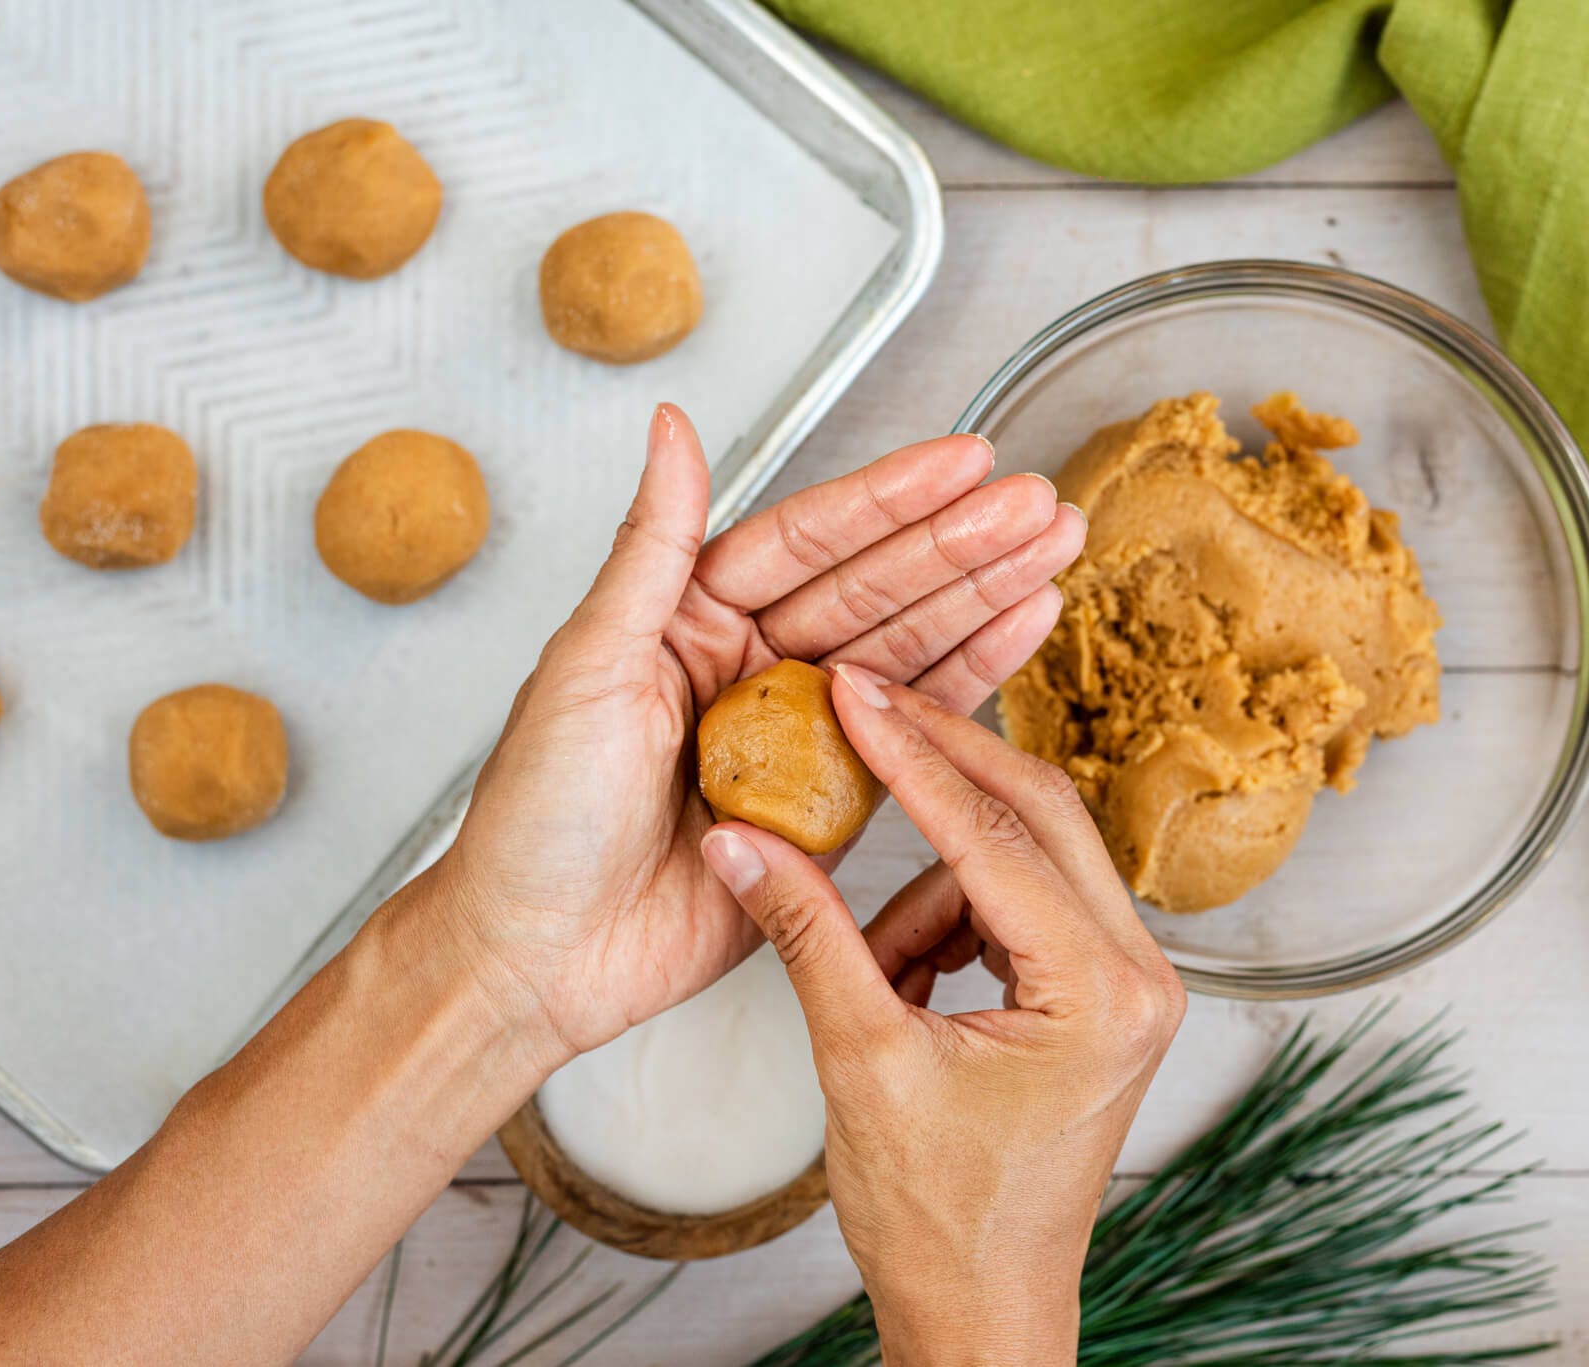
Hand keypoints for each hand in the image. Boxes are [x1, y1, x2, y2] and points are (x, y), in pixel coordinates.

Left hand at [439, 406, 1085, 1059]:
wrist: (539, 956)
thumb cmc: (534, 817)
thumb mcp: (586, 667)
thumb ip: (649, 549)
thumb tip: (672, 427)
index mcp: (691, 616)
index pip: (809, 540)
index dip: (891, 500)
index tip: (965, 460)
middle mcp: (753, 664)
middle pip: (876, 587)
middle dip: (960, 544)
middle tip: (1038, 504)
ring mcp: (799, 734)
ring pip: (908, 649)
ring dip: (983, 597)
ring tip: (1055, 547)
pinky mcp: (832, 805)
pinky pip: (913, 732)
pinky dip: (972, 682)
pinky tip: (1023, 627)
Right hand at [700, 663, 1185, 1366]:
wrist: (981, 1309)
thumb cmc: (938, 1219)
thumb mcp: (859, 1061)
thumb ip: (806, 934)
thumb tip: (742, 841)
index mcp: (1100, 992)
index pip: (995, 834)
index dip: (911, 755)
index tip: (852, 694)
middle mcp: (1139, 975)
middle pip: (1036, 812)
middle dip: (938, 765)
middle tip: (858, 709)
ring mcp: (1127, 983)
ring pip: (1024, 857)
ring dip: (934, 882)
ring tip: (870, 964)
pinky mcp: (1097, 992)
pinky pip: (1019, 905)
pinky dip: (951, 918)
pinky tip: (902, 977)